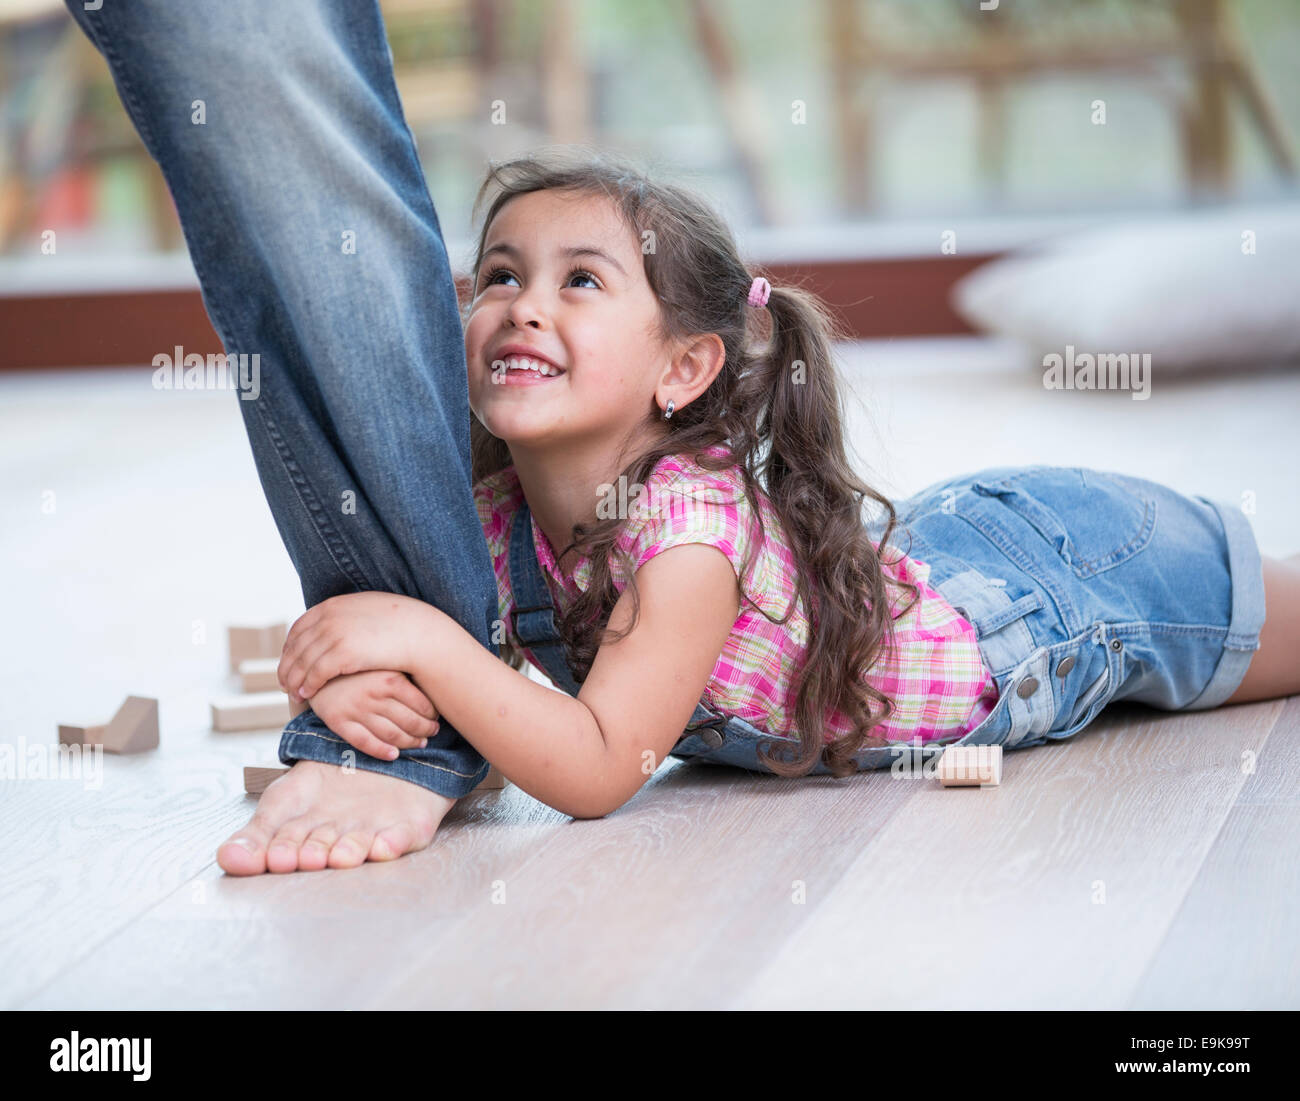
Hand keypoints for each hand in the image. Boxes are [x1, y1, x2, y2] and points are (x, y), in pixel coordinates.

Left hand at [278, 591, 434, 700]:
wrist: (420, 633)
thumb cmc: (400, 625)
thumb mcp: (367, 609)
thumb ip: (347, 615)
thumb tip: (338, 622)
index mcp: (332, 605)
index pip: (299, 628)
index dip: (290, 648)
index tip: (289, 661)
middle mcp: (328, 617)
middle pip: (296, 646)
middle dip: (287, 666)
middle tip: (284, 683)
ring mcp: (334, 634)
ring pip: (302, 662)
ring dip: (293, 679)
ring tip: (293, 694)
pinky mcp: (342, 653)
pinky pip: (315, 673)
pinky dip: (307, 685)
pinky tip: (307, 695)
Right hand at [307, 670, 440, 761]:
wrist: (318, 667)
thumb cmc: (358, 666)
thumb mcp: (383, 661)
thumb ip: (404, 674)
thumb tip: (433, 686)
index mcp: (389, 678)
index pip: (422, 704)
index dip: (433, 715)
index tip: (436, 717)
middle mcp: (374, 695)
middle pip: (410, 721)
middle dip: (426, 730)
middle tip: (432, 732)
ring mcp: (356, 710)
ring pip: (391, 734)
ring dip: (410, 743)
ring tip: (420, 743)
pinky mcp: (339, 721)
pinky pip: (364, 742)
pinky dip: (381, 751)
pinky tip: (393, 754)